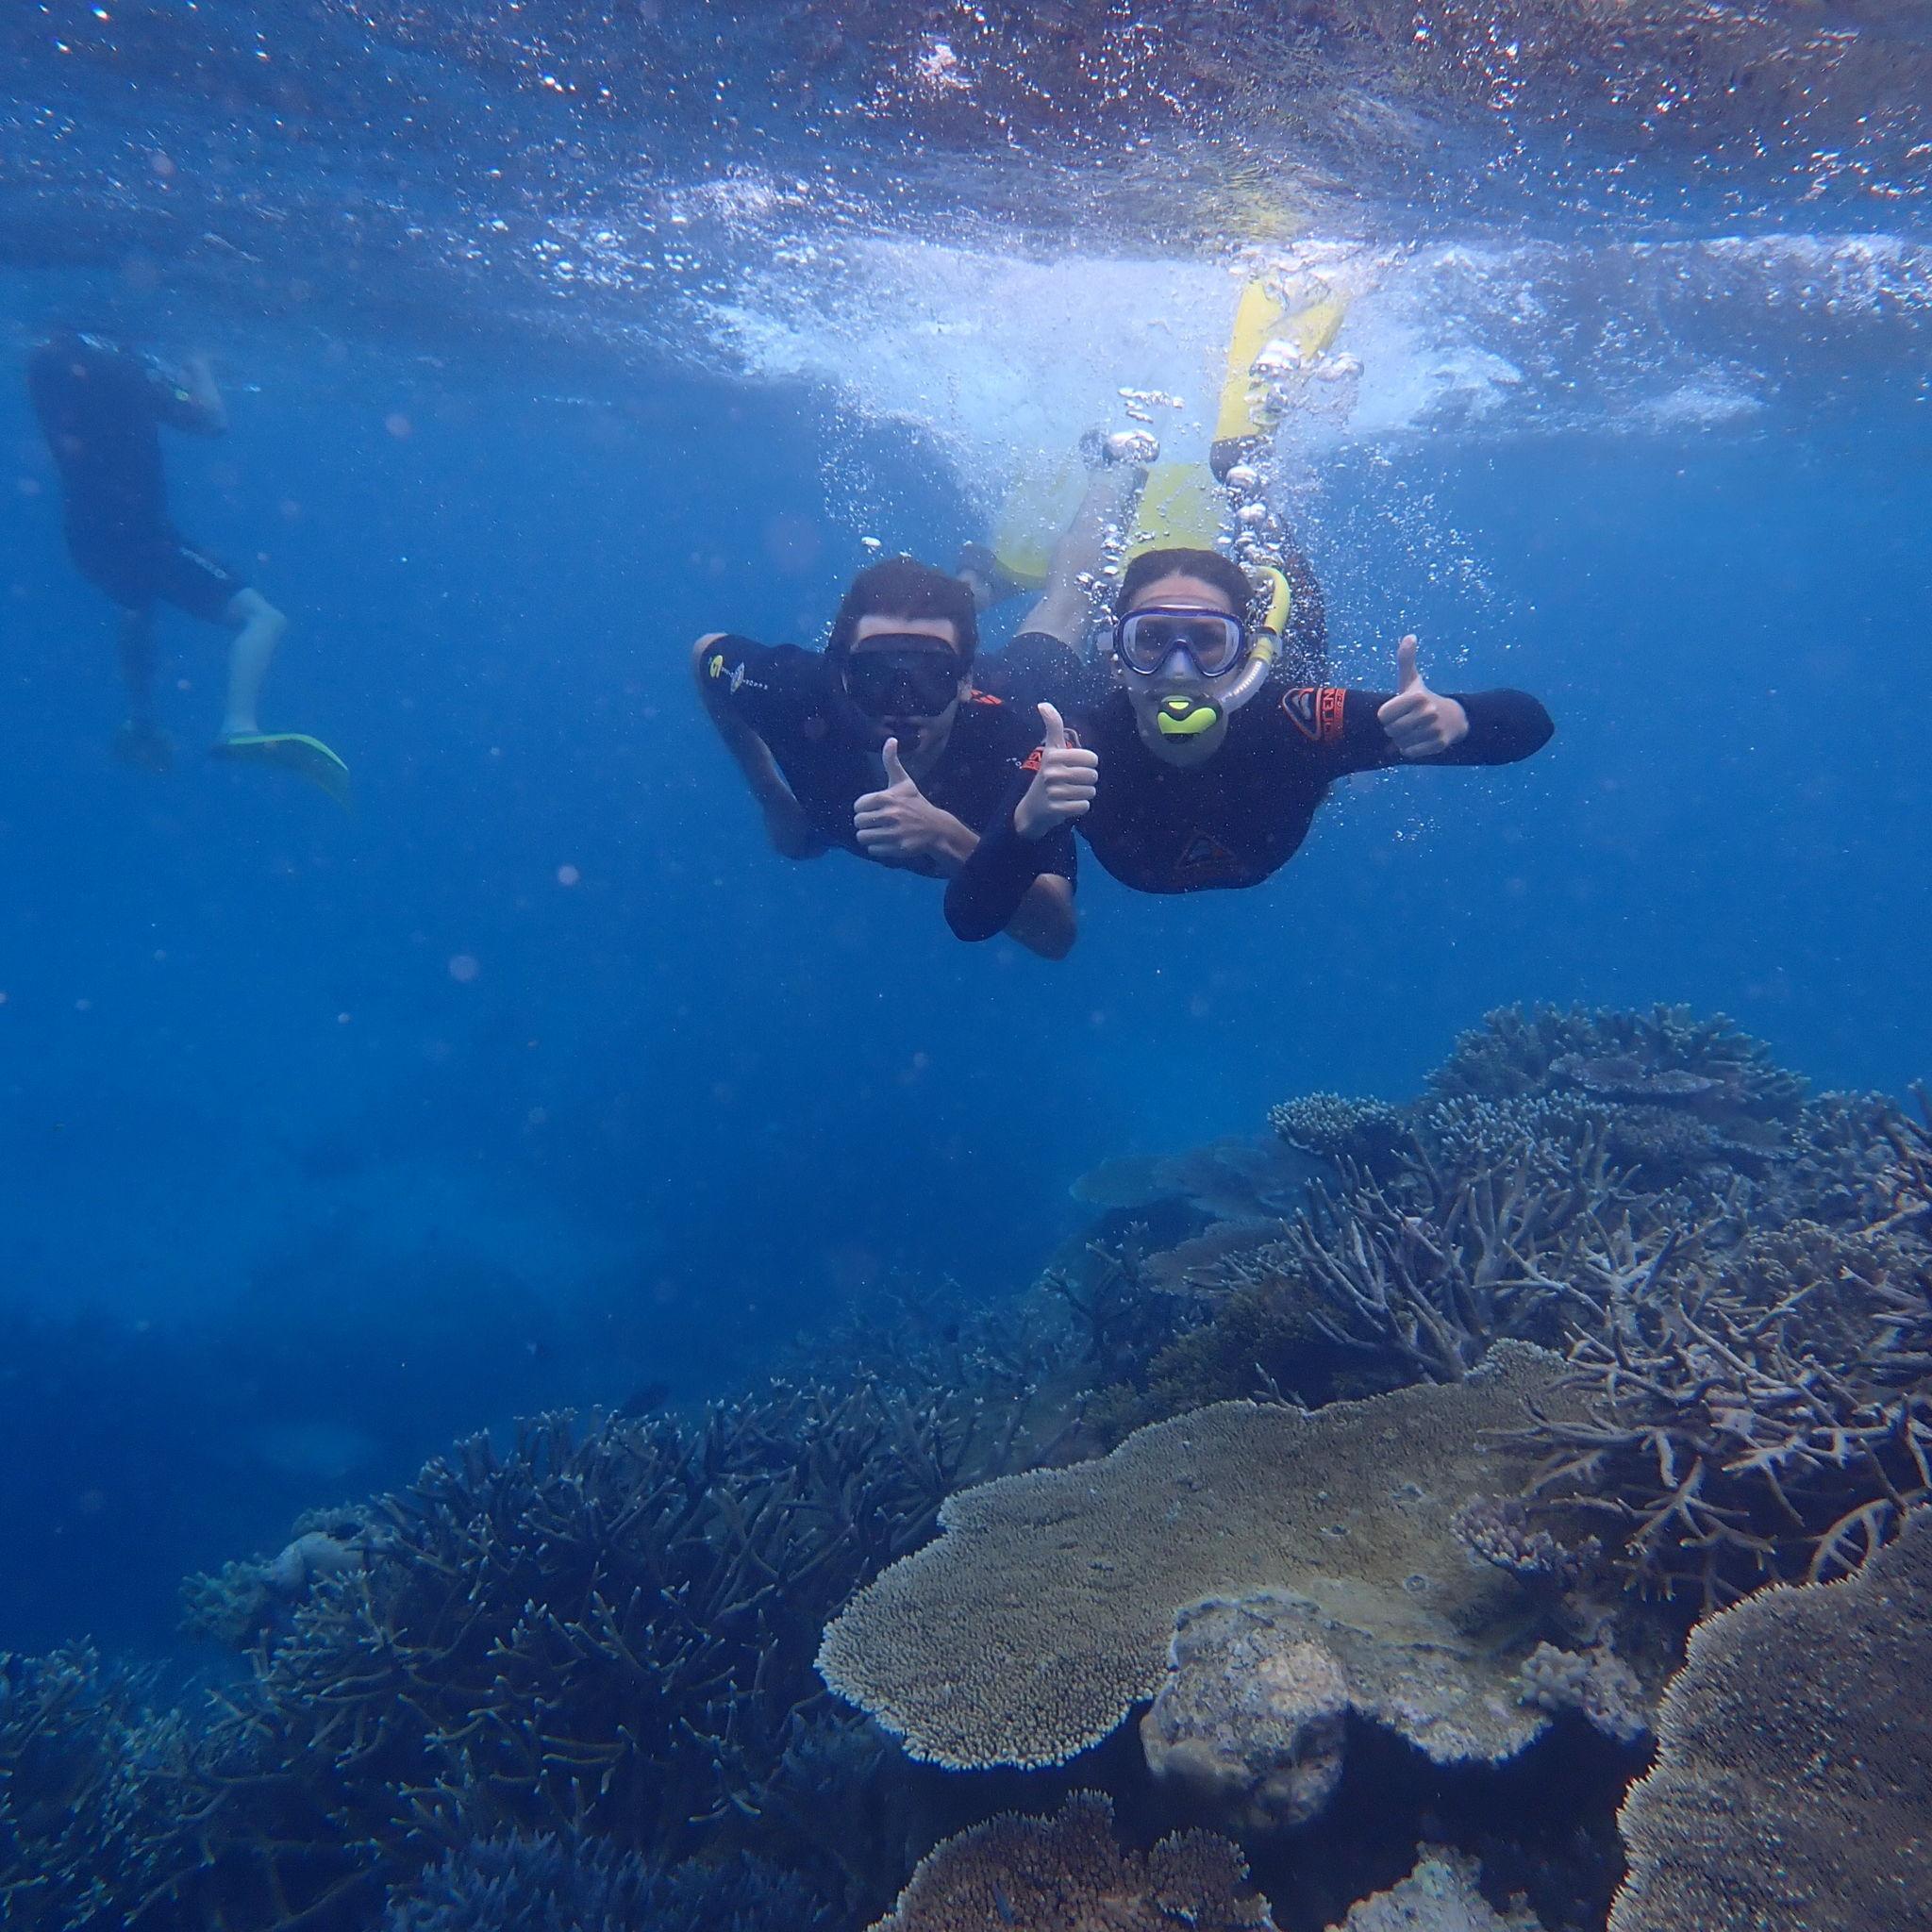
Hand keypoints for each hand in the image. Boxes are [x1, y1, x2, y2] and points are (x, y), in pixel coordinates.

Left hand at [854, 739, 972, 867]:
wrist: (936, 828)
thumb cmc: (916, 803)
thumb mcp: (903, 782)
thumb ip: (891, 762)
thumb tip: (890, 739)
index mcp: (886, 797)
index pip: (857, 806)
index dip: (863, 808)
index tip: (874, 809)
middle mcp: (889, 815)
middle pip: (858, 822)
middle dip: (864, 823)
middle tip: (875, 822)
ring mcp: (893, 832)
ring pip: (862, 837)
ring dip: (869, 836)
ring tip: (879, 832)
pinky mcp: (897, 848)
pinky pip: (873, 850)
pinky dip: (877, 848)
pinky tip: (887, 841)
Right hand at [1013, 703, 1098, 839]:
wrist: (1032, 809)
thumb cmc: (1048, 774)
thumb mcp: (1051, 750)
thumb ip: (1053, 726)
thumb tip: (1043, 704)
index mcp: (1053, 755)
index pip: (1091, 758)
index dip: (1089, 763)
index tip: (1076, 766)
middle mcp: (1051, 772)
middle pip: (1092, 776)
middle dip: (1087, 781)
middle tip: (1072, 782)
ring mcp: (1053, 792)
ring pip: (1090, 792)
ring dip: (1084, 794)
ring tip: (1070, 794)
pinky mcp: (1056, 810)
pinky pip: (1084, 806)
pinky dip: (1080, 807)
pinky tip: (1068, 805)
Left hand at [1376, 635, 1467, 757]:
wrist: (1453, 718)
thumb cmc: (1423, 699)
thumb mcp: (1411, 680)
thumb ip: (1405, 660)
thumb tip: (1410, 637)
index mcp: (1417, 696)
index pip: (1382, 716)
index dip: (1386, 716)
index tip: (1398, 710)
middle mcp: (1428, 712)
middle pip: (1390, 730)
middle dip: (1393, 729)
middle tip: (1405, 721)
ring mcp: (1435, 729)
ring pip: (1399, 743)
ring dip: (1401, 740)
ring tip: (1413, 730)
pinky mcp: (1439, 744)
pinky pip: (1410, 752)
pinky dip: (1410, 749)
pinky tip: (1419, 739)